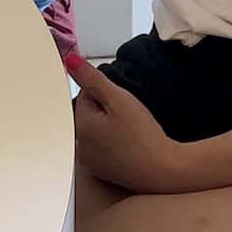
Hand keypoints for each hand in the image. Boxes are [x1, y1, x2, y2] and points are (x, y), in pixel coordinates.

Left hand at [67, 53, 193, 193]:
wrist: (162, 171)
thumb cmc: (142, 135)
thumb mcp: (118, 99)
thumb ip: (91, 78)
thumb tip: (69, 59)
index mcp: (79, 126)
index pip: (84, 95)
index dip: (106, 93)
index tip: (122, 102)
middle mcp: (79, 145)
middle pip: (89, 114)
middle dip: (106, 110)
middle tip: (129, 117)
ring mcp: (90, 161)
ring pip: (96, 131)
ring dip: (109, 126)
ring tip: (131, 131)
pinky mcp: (103, 172)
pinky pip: (103, 148)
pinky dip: (114, 143)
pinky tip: (130, 145)